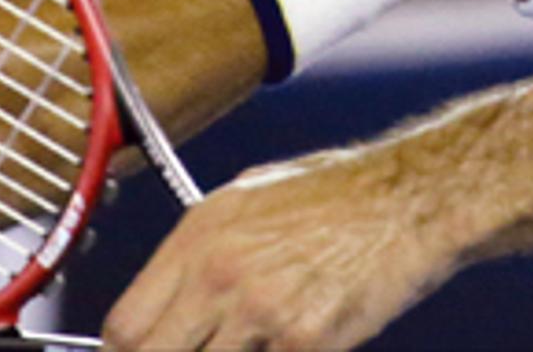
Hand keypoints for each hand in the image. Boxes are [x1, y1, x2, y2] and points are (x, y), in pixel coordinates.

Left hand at [103, 145, 451, 349]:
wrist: (408, 199)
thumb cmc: (335, 196)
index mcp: (199, 235)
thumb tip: (167, 304)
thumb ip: (200, 256)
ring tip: (253, 343)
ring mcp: (260, 311)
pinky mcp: (304, 342)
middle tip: (197, 351)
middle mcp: (219, 272)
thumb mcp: (247, 202)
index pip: (124, 326)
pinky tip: (291, 344)